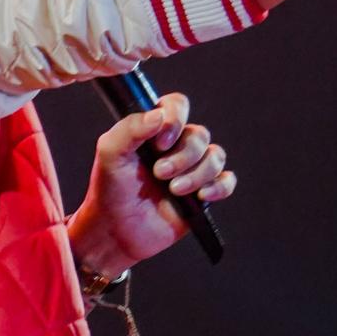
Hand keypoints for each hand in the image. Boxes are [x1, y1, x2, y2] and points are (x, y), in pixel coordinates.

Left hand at [67, 92, 233, 278]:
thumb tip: (159, 114)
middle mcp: (176, 145)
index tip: (159, 143)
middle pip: (200, 134)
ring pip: (215, 156)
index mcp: (154, 129)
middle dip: (183, 156)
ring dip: (196, 174)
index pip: (177, 105)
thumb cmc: (109, 188)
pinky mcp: (203, 193)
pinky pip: (227, 180)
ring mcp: (191, 169)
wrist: (116, 230)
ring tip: (174, 190)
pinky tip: (202, 196)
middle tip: (160, 173)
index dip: (175, 119)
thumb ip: (130, 128)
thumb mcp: (110, 153)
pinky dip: (219, 186)